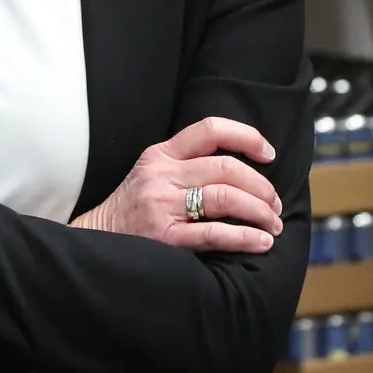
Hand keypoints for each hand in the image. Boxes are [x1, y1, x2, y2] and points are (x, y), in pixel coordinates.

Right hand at [72, 117, 282, 252]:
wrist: (97, 240)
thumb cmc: (133, 208)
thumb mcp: (152, 172)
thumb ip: (187, 164)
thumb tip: (244, 168)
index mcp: (162, 153)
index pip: (210, 129)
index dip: (247, 137)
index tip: (268, 154)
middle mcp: (162, 174)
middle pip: (226, 168)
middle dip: (261, 186)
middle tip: (275, 204)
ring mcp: (162, 205)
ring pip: (225, 198)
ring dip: (259, 211)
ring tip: (272, 224)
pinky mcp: (165, 237)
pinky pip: (215, 233)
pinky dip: (245, 237)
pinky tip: (260, 242)